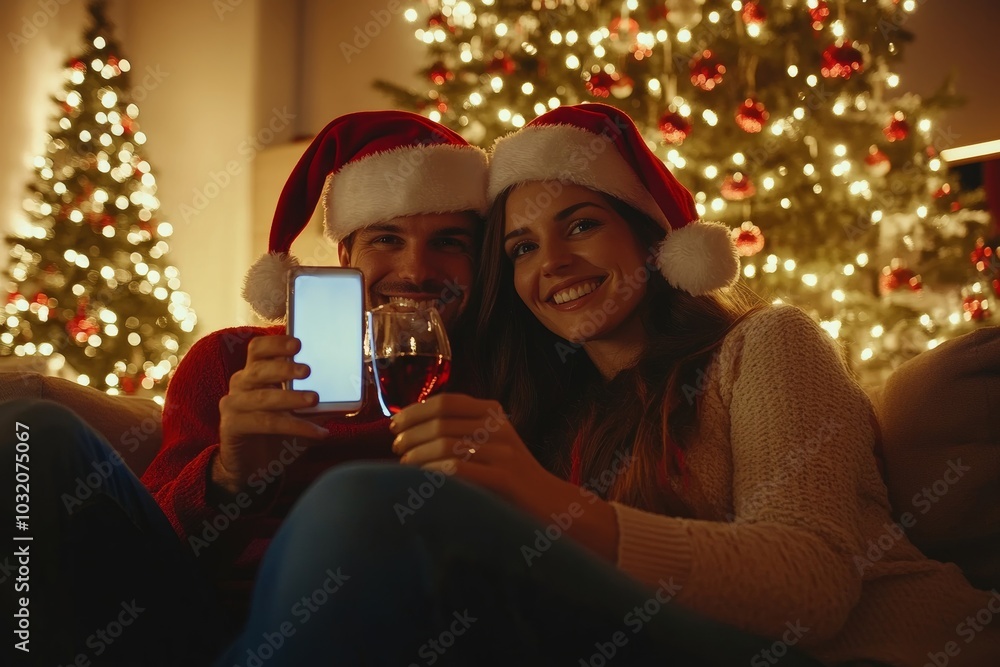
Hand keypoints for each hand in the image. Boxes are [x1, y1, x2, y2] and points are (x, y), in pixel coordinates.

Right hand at [216, 335, 329, 493]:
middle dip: (284, 368)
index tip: (298, 344)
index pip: (259, 349)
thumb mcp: (298, 414)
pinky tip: (317, 433)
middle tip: (307, 370)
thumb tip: (347, 396)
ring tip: (314, 399)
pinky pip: (266, 423)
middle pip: (259, 369)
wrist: (249, 468)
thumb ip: (314, 402)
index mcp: (255, 373)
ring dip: (291, 397)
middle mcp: (241, 385)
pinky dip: (294, 427)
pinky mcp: (232, 426)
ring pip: (263, 397)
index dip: (276, 344)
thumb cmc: (274, 434)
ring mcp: (234, 404)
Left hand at [390, 394, 618, 561]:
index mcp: (493, 413)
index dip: (415, 411)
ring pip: (446, 446)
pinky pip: (459, 471)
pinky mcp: (505, 479)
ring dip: (418, 456)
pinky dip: (434, 475)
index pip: (446, 402)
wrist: (552, 507)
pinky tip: (422, 481)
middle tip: (396, 449)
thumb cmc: (510, 480)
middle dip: (411, 435)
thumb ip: (459, 434)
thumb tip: (408, 435)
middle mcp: (499, 428)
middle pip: (442, 423)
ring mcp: (504, 453)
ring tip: (404, 466)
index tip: (394, 424)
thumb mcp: (488, 446)